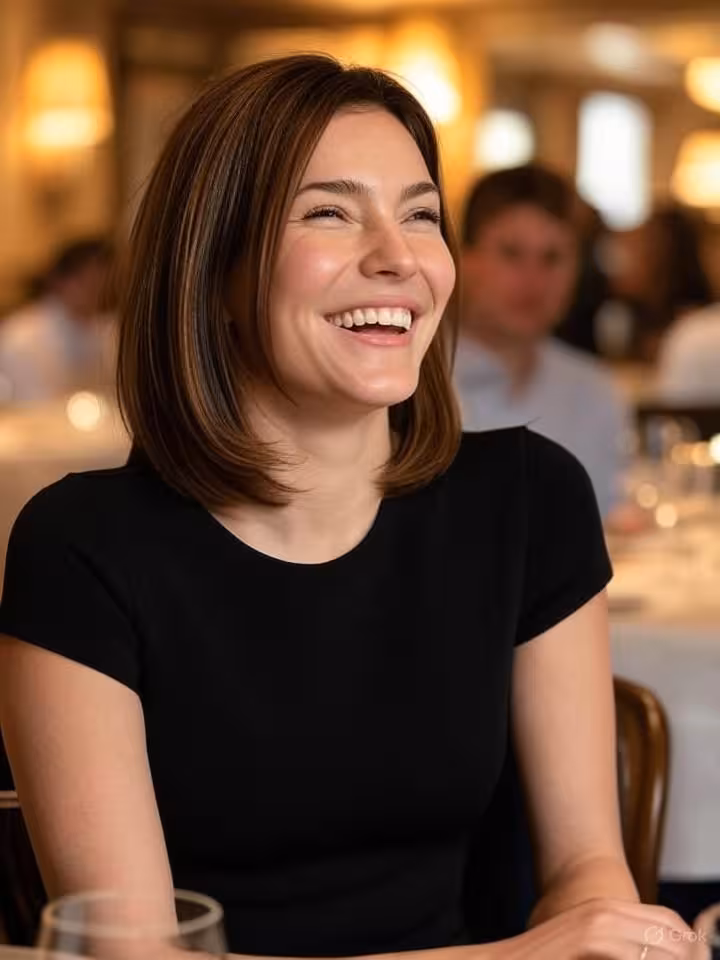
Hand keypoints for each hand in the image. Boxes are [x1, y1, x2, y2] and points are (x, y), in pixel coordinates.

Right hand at [494, 898, 698, 958]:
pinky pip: (636, 958)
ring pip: (661, 948)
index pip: (670, 922)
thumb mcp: (589, 947)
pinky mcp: (589, 938)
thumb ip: (619, 947)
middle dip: (686, 958)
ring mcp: (598, 922)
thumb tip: (654, 953)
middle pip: (674, 934)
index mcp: (610, 908)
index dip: (689, 948)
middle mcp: (607, 910)